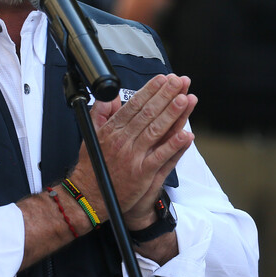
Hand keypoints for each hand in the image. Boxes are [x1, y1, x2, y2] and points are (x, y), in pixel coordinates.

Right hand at [69, 74, 196, 230]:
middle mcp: (124, 140)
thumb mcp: (92, 135)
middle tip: (179, 82)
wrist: (89, 197)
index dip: (150, 91)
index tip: (163, 79)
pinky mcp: (142, 173)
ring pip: (157, 131)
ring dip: (172, 114)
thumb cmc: (94, 168)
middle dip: (165, 95)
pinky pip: (161, 156)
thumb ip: (101, 114)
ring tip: (185, 99)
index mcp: (113, 130)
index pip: (134, 105)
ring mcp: (134, 157)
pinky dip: (174, 145)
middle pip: (148, 113)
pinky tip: (186, 134)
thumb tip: (109, 96)